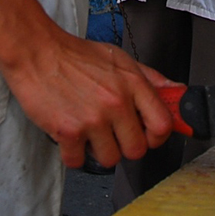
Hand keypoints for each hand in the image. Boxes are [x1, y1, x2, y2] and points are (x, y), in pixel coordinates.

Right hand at [1, 27, 176, 168]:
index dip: (158, 136)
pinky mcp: (69, 132)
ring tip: (91, 131)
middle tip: (115, 134)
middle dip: (126, 145)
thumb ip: (150, 79)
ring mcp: (93, 119)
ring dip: (100, 151)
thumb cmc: (76, 56)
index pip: (163, 124)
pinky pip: (78, 163)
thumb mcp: (121, 59)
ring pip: (110, 159)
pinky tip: (72, 136)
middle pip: (137, 149)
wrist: (38, 52)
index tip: (150, 135)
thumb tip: (176, 92)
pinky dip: (74, 155)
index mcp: (133, 84)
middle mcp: (116, 102)